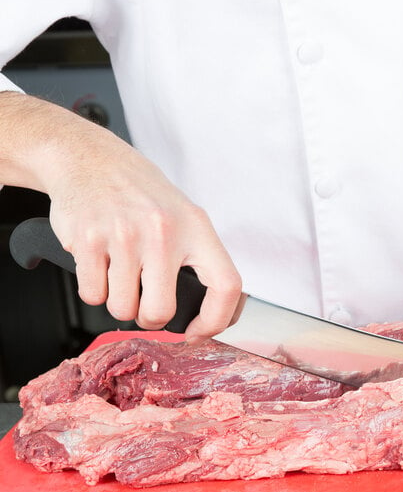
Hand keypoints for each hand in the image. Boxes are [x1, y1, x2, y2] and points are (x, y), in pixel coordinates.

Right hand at [1, 92, 241, 340]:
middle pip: (160, 312)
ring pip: (122, 309)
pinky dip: (94, 290)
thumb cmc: (142, 194)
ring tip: (121, 274)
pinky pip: (92, 295)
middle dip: (151, 319)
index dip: (216, 320)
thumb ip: (199, 260)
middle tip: (146, 304)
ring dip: (120, 303)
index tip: (200, 331)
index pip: (225, 285)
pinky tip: (100, 265)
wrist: (91, 160)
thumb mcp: (185, 216)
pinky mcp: (87, 240)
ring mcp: (123, 235)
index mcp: (196, 227)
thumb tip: (220, 311)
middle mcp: (163, 231)